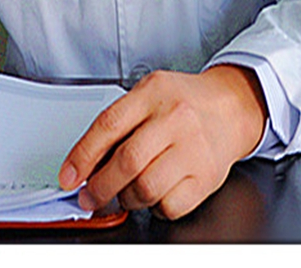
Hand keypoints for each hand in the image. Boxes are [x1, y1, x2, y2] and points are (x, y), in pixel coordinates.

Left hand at [58, 64, 266, 219]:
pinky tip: (154, 194)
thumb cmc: (184, 101)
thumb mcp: (149, 93)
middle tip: (90, 197)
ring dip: (126, 199)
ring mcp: (193, 148)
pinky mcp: (207, 177)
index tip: (68, 176)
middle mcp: (175, 118)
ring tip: (125, 193)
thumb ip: (120, 121)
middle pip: (127, 162)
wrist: (231, 107)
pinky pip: (170, 206)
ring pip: (146, 188)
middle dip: (100, 187)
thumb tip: (87, 163)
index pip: (109, 125)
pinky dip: (155, 208)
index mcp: (153, 92)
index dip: (82, 155)